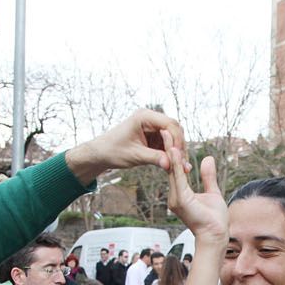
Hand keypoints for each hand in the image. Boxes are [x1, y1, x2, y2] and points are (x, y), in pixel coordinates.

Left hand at [66, 109, 183, 183]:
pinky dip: (171, 153)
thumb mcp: (135, 155)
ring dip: (177, 151)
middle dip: (179, 146)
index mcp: (144, 116)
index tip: (180, 156)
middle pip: (174, 129)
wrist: (101, 154)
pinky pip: (166, 143)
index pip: (169, 124)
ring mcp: (152, 127)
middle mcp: (149, 118)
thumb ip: (154, 158)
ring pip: (172, 137)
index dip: (177, 140)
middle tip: (183, 164)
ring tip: (181, 167)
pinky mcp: (152, 136)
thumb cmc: (113, 151)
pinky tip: (175, 165)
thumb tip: (170, 164)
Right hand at [164, 144, 226, 242]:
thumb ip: (208, 177)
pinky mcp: (181, 201)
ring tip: (167, 135)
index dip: (174, 154)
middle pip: (171, 168)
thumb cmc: (215, 219)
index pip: (176, 170)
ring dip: (170, 152)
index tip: (172, 138)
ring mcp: (176, 199)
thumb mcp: (212, 192)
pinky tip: (174, 151)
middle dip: (168, 148)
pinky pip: (178, 179)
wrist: (216, 235)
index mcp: (181, 194)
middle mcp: (175, 196)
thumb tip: (207, 159)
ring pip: (173, 171)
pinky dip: (176, 165)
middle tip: (164, 130)